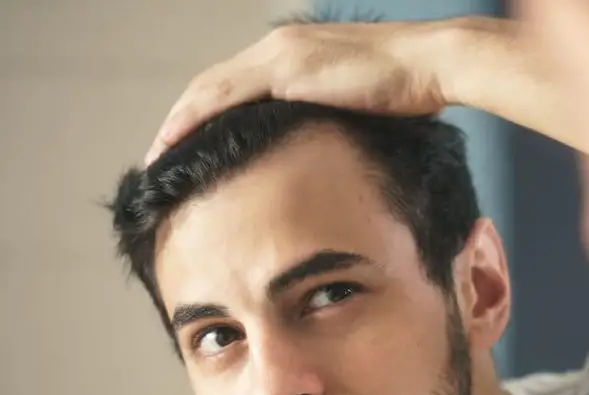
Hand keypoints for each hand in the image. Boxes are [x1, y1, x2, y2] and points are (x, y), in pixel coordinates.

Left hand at [145, 20, 450, 163]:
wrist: (431, 64)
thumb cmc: (410, 89)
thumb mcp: (360, 107)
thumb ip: (333, 120)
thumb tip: (324, 152)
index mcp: (294, 53)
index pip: (235, 85)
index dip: (206, 115)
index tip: (189, 145)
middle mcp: (279, 47)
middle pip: (212, 84)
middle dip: (182, 119)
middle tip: (160, 154)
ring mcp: (280, 55)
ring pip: (209, 89)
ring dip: (178, 122)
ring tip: (157, 155)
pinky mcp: (287, 71)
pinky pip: (225, 97)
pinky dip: (195, 119)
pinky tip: (176, 141)